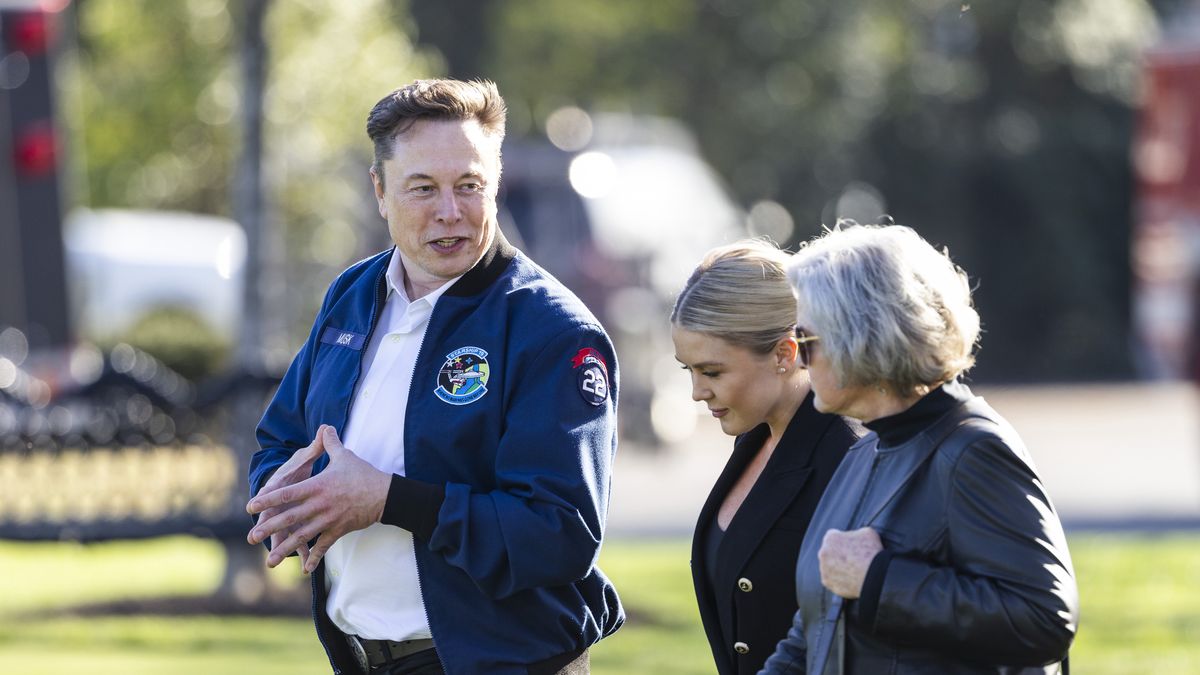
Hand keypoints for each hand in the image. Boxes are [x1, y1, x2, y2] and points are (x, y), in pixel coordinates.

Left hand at [247, 426, 391, 572]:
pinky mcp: (338, 531)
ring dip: (285, 549)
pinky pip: (323, 546)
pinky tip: (304, 569)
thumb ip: (330, 443)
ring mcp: (328, 520)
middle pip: (290, 518)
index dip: (268, 500)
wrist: (385, 494)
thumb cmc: (363, 474)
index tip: (250, 506)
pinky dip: (314, 557)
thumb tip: (325, 427)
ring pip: (303, 537)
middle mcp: (319, 505)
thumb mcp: (345, 456)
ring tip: (269, 562)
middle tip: (252, 537)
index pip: (287, 494)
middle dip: (269, 528)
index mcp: (317, 486)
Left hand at [818, 527, 882, 598]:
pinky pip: (832, 580)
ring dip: (838, 567)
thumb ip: (857, 533)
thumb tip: (857, 537)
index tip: (852, 547)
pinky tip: (850, 580)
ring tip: (853, 571)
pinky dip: (839, 580)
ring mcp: (823, 569)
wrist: (874, 577)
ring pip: (829, 566)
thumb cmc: (871, 553)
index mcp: (831, 538)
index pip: (834, 537)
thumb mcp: (868, 533)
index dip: (845, 541)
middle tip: (853, 560)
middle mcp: (823, 552)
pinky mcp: (827, 582)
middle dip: (839, 555)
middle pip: (830, 552)